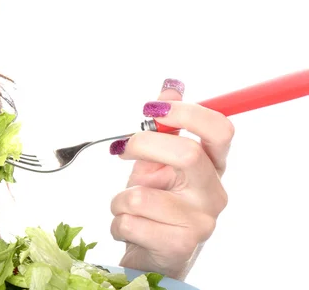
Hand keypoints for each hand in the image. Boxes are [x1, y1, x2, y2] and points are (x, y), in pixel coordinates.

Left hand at [108, 79, 232, 279]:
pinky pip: (130, 222)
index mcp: (212, 166)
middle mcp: (213, 193)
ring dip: (120, 199)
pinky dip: (118, 223)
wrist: (153, 252)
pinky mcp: (179, 245)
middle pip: (188, 153)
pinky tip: (129, 228)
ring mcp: (201, 222)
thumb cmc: (155, 203)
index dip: (187, 112)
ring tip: (127, 207)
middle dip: (142, 146)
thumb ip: (164, 127)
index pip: (220, 129)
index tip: (152, 109)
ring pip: (142, 196)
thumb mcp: (157, 161)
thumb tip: (170, 87)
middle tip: (121, 150)